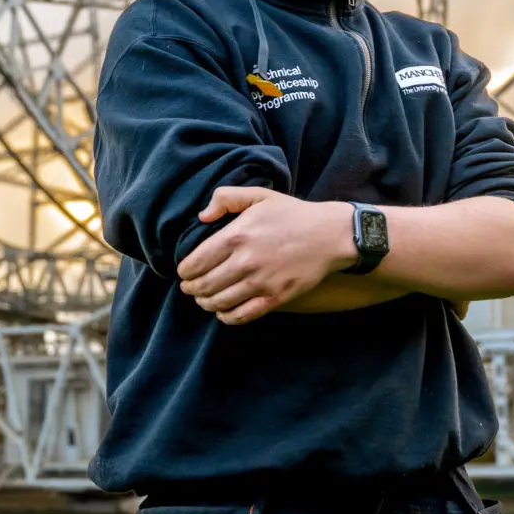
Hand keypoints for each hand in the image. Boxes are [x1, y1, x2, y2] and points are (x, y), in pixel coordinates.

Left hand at [179, 187, 355, 325]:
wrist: (329, 235)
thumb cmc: (292, 214)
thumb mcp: (259, 196)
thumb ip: (226, 198)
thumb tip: (202, 216)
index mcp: (236, 235)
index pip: (196, 262)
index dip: (185, 271)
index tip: (184, 273)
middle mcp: (245, 261)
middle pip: (204, 285)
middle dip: (192, 289)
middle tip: (190, 288)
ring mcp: (261, 282)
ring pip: (219, 302)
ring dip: (206, 303)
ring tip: (204, 300)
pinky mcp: (275, 297)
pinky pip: (242, 315)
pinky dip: (227, 317)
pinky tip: (223, 312)